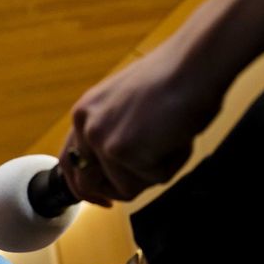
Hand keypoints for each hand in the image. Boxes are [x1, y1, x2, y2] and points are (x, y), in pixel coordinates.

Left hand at [57, 0, 263, 204]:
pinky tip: (178, 137)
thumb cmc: (173, 78)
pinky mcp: (123, 153)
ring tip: (171, 138)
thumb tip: (116, 171)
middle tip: (143, 179)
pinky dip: (172, 164)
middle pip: (92, 184)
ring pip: (127, 187)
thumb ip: (114, 133)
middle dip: (117, 191)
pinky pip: (153, 180)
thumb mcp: (127, 104)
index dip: (83, 186)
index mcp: (84, 112)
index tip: (100, 199)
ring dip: (154, 171)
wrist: (194, 64)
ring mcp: (103, 141)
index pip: (69, 162)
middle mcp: (86, 127)